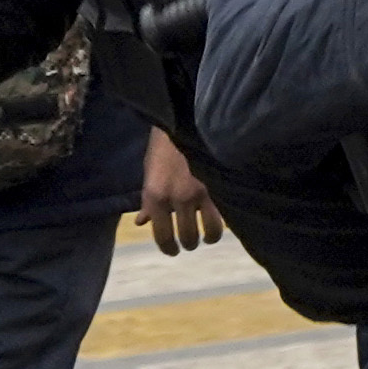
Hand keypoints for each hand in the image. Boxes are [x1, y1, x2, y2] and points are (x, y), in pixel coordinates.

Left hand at [136, 127, 227, 255]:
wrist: (184, 118)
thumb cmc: (163, 145)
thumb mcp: (149, 173)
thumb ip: (147, 201)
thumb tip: (142, 222)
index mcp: (154, 196)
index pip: (161, 236)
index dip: (168, 248)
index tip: (173, 250)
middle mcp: (176, 198)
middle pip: (188, 237)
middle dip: (190, 243)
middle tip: (191, 241)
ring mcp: (200, 192)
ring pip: (211, 231)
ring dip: (210, 237)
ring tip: (209, 235)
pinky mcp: (219, 185)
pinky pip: (225, 213)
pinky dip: (225, 219)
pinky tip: (222, 218)